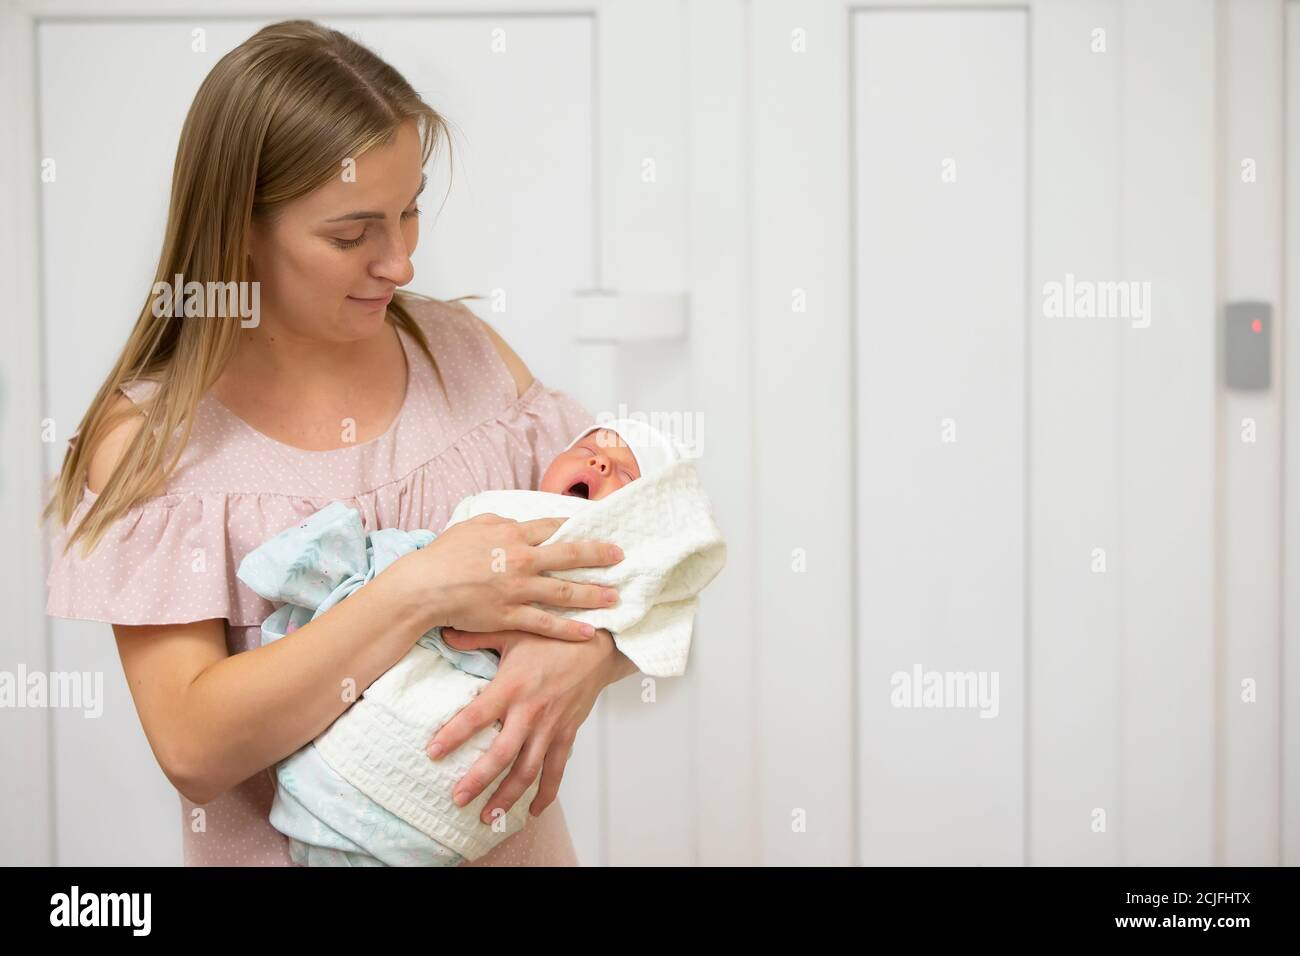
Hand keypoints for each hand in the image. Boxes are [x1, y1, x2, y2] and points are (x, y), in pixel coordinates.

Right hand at [394, 514, 622, 641]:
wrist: (423, 586)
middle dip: (599, 555)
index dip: (579, 526)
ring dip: (594, 595)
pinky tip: (589, 632)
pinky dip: (569, 629)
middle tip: (621, 557)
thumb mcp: (472, 526)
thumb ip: (498, 522)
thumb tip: (513, 520)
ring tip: (615, 598)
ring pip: (565, 591)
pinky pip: (546, 623)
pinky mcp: (510, 615)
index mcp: (513, 534)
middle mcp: (522, 559)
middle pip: (570, 555)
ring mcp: (518, 589)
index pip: (554, 527)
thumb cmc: (443, 554)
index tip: (599, 525)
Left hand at [426, 626, 628, 820]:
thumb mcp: (513, 631)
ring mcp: (551, 726)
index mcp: (513, 686)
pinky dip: (546, 793)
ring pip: (528, 770)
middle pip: (502, 754)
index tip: (432, 752)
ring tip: (487, 817)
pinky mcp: (567, 734)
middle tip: (457, 799)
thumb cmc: (552, 639)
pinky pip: (556, 770)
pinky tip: (533, 811)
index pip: (477, 715)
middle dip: (478, 780)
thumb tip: (445, 633)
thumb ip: (477, 637)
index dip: (454, 735)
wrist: (598, 647)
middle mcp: (531, 711)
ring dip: (507, 796)